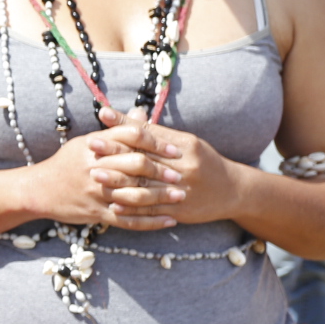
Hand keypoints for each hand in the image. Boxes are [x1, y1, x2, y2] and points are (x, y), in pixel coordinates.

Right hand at [21, 115, 181, 229]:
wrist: (38, 190)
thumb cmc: (66, 164)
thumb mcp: (86, 142)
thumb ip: (116, 130)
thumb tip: (142, 113)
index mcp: (94, 146)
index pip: (130, 137)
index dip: (155, 143)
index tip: (175, 150)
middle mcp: (95, 167)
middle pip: (135, 165)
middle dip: (161, 170)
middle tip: (181, 174)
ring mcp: (96, 191)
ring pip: (135, 194)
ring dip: (161, 197)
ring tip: (181, 197)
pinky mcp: (96, 212)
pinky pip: (128, 220)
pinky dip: (150, 222)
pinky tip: (168, 221)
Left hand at [98, 108, 240, 225]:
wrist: (234, 190)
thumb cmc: (203, 161)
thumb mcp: (185, 142)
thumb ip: (157, 132)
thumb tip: (131, 112)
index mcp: (184, 147)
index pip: (150, 135)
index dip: (124, 127)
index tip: (102, 118)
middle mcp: (184, 167)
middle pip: (144, 159)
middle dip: (115, 153)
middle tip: (90, 148)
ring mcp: (181, 191)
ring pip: (144, 187)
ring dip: (117, 181)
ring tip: (94, 176)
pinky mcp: (180, 211)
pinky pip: (151, 211)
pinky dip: (131, 209)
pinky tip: (112, 204)